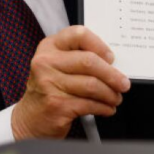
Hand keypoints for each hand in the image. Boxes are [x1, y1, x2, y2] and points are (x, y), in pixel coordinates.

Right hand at [11, 25, 129, 139]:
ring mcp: (49, 84)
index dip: (99, 45)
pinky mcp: (56, 105)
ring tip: (115, 98)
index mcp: (49, 47)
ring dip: (110, 94)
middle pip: (89, 62)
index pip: (78, 34)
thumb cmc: (49, 90)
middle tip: (123, 83)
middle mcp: (46, 63)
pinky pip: (89, 104)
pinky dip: (103, 108)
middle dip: (112, 75)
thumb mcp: (56, 67)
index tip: (111, 58)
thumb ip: (78, 58)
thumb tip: (112, 63)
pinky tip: (107, 109)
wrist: (29, 119)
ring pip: (92, 85)